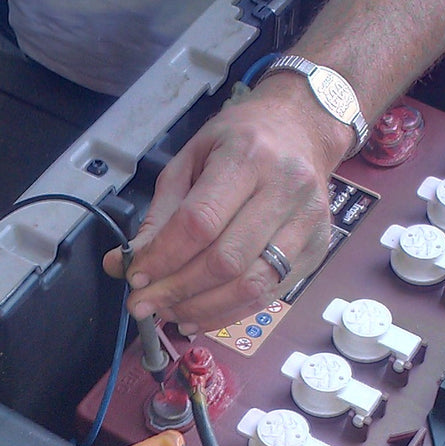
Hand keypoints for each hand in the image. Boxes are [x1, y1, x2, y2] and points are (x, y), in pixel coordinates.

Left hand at [104, 73, 346, 331]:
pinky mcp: (318, 250)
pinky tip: (198, 315)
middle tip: (143, 304)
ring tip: (168, 313)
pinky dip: (227, 313)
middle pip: (226, 260)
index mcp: (248, 157)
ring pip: (251, 285)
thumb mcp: (190, 160)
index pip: (200, 222)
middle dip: (177, 290)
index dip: (163, 257)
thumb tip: (126, 263)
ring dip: (201, 308)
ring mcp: (308, 223)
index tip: (135, 277)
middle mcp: (286, 189)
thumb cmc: (240, 141)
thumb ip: (160, 214)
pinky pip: (268, 295)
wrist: (302, 130)